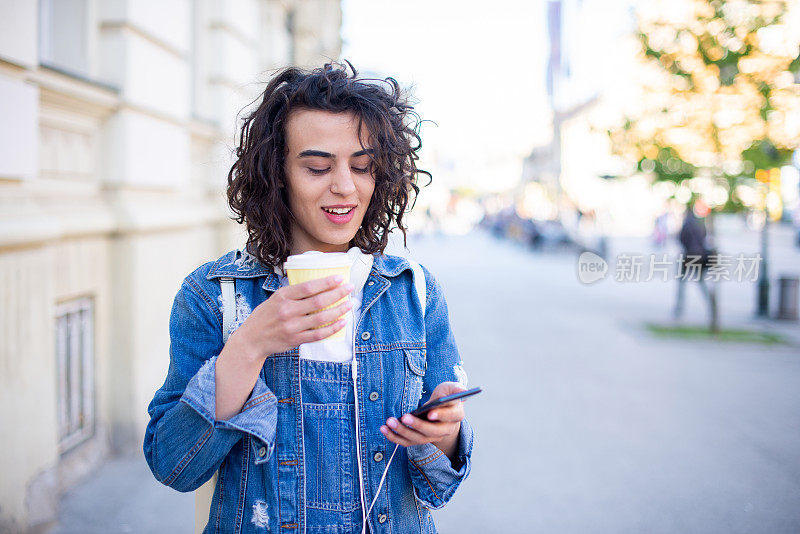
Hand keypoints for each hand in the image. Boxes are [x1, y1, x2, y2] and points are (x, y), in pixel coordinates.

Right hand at [229, 274, 353, 361]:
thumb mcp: (274, 299)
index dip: (326, 282)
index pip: (308, 287)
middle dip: (338, 294)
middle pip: (318, 301)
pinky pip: (318, 334)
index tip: (340, 278)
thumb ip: (293, 294)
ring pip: (321, 318)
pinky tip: (342, 322)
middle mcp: (287, 311)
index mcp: (282, 296)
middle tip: (350, 288)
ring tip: (349, 304)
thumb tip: (316, 285)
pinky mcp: (295, 340)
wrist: (251, 340)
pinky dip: (332, 328)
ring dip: (338, 311)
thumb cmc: (264, 317)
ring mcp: (292, 326)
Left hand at [380, 382, 465, 457]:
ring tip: (390, 422)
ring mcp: (432, 437)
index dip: (441, 415)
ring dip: (403, 432)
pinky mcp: (419, 439)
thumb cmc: (445, 396)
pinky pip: (407, 442)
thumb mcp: (451, 388)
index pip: (450, 417)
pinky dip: (395, 437)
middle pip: (432, 432)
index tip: (430, 413)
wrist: (440, 409)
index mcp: (456, 415)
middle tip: (404, 417)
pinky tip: (384, 429)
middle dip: (417, 425)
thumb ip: (456, 389)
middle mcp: (445, 430)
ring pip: (418, 439)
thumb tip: (462, 391)